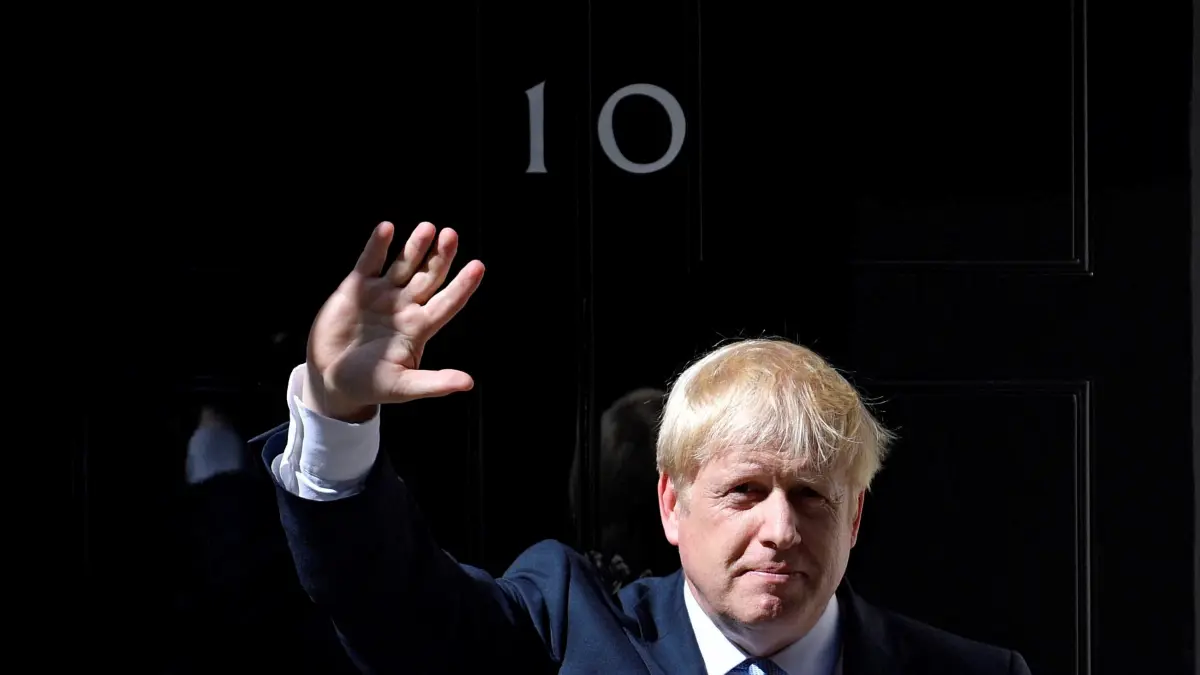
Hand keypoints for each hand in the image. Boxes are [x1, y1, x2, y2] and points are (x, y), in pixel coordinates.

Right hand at [303, 221, 484, 420]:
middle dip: (441, 257)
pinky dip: (378, 246)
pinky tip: (387, 229)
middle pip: (429, 277)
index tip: (478, 266)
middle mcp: (405, 307)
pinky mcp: (357, 288)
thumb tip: (468, 384)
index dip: (463, 285)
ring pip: (404, 265)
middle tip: (451, 235)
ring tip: (428, 229)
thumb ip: (435, 384)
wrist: (331, 380)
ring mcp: (382, 295)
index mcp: (420, 328)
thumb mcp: (404, 387)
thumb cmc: (371, 386)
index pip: (448, 302)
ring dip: (415, 247)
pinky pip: (370, 262)